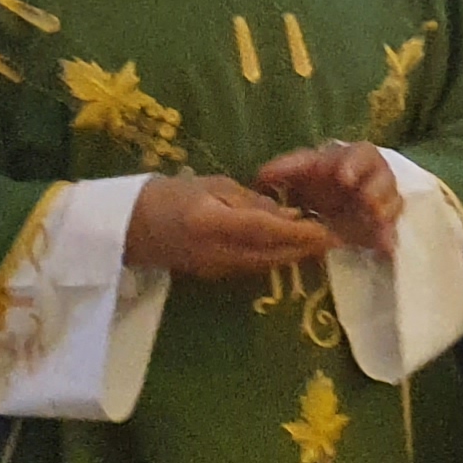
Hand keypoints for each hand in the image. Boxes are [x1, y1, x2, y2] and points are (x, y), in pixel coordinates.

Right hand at [124, 174, 335, 278]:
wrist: (125, 227)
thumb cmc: (167, 195)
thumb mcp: (212, 187)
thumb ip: (251, 202)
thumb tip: (288, 215)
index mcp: (212, 222)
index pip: (267, 230)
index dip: (302, 233)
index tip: (331, 230)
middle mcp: (217, 251)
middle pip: (272, 254)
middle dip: (306, 249)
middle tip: (338, 239)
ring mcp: (215, 268)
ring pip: (266, 265)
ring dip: (294, 256)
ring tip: (321, 243)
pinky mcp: (213, 275)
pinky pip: (253, 267)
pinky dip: (275, 258)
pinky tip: (290, 248)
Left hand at [254, 142, 401, 257]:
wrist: (328, 199)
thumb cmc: (315, 177)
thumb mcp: (298, 171)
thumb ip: (283, 171)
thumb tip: (262, 177)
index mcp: (354, 159)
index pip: (362, 155)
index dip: (355, 165)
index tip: (344, 178)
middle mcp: (373, 177)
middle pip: (384, 179)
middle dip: (378, 189)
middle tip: (367, 202)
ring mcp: (381, 201)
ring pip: (393, 202)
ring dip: (385, 211)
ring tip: (376, 221)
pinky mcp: (382, 225)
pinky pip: (390, 230)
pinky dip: (388, 239)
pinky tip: (384, 248)